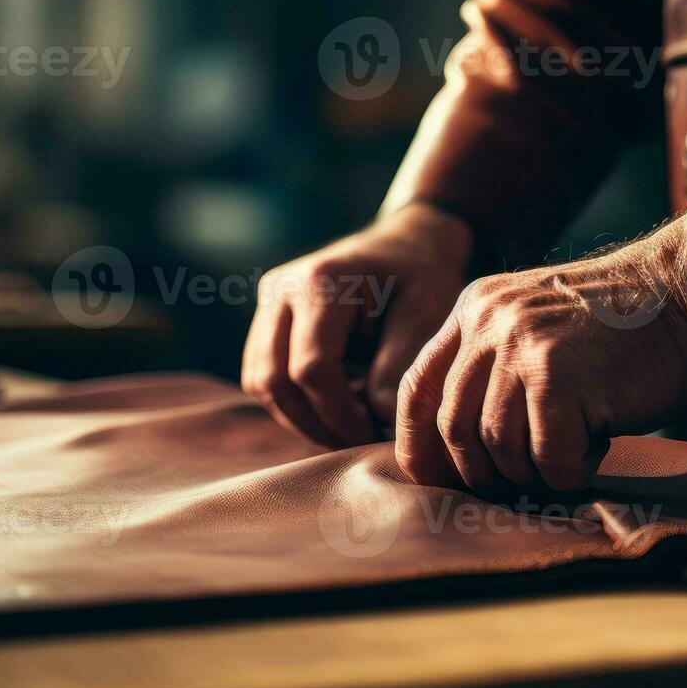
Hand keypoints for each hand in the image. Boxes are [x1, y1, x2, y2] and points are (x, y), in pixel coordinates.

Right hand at [242, 204, 472, 447]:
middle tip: (358, 442)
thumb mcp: (425, 316)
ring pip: (261, 383)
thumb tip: (378, 423)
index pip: (312, 368)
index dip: (340, 414)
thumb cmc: (421, 278)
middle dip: (315, 422)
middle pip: (273, 380)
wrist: (405, 245)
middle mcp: (282, 288)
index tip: (373, 435)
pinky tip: (334, 409)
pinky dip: (293, 402)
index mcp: (320, 281)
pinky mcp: (267, 319)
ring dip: (300, 417)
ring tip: (348, 428)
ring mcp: (267, 303)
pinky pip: (263, 375)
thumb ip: (398, 368)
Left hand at [395, 202, 686, 493]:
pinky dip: (572, 470)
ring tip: (577, 449)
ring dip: (537, 470)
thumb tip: (461, 452)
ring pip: (498, 448)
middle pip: (452, 427)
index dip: (420, 446)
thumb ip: (496, 368)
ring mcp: (523, 345)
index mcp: (476, 309)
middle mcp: (489, 321)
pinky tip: (599, 445)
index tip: (440, 480)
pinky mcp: (560, 375)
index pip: (417, 388)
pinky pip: (548, 457)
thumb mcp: (541, 328)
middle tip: (528, 479)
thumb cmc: (627, 329)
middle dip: (484, 472)